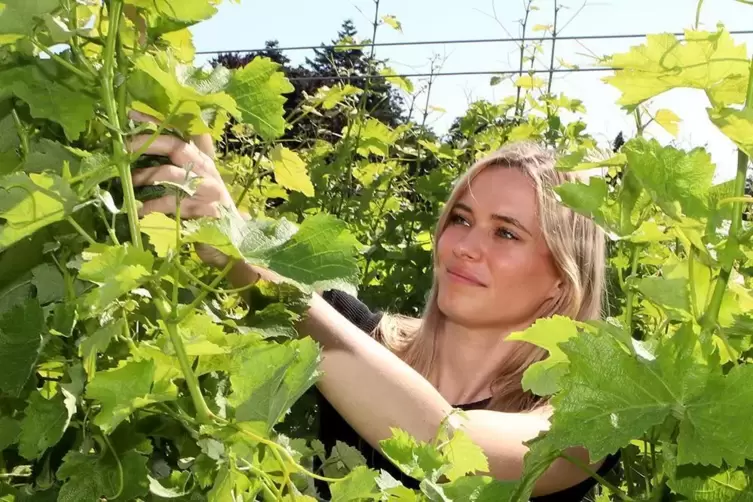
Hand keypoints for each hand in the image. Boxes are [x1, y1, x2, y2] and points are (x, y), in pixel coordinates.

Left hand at [127, 132, 236, 267]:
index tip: (133, 113)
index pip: (182, 133)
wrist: (231, 242)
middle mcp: (207, 170)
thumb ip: (173, 170)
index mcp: (202, 161)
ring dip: (147, 176)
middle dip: (149, 144)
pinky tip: (140, 210)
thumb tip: (136, 155)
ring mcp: (209, 190)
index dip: (159, 121)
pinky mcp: (206, 209)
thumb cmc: (205, 211)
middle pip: (178, 147)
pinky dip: (152, 206)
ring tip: (130, 182)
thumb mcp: (192, 186)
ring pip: (172, 174)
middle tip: (125, 147)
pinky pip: (171, 203)